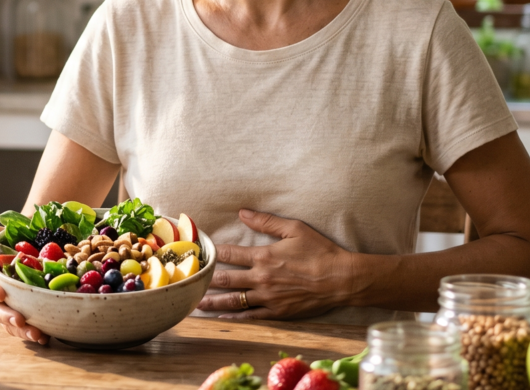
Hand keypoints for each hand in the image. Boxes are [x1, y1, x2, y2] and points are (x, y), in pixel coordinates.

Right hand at [0, 225, 48, 343]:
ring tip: (36, 334)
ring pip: (8, 323)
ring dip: (21, 331)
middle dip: (6, 317)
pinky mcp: (20, 314)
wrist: (25, 247)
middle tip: (19, 320)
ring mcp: (6, 307)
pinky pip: (23, 327)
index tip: (0, 293)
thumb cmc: (5, 240)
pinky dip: (33, 333)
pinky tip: (45, 337)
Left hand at [197, 209, 355, 319]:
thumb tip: (242, 212)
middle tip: (187, 281)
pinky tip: (221, 317)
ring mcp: (268, 298)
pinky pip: (250, 316)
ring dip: (213, 302)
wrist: (342, 279)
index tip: (197, 252)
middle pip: (225, 280)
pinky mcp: (277, 312)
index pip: (229, 254)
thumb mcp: (294, 229)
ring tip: (195, 303)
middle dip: (205, 280)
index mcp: (264, 256)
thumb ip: (266, 221)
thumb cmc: (320, 251)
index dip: (212, 253)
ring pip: (234, 300)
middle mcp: (262, 278)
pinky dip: (234, 317)